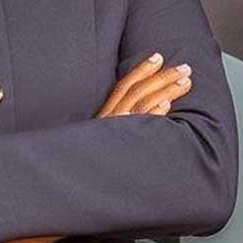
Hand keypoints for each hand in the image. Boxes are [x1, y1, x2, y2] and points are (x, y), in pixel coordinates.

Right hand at [1, 52, 193, 242]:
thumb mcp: (95, 140)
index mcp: (103, 116)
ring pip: (143, 104)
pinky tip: (167, 105)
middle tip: (185, 67)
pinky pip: (137, 128)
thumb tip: (134, 116)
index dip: (141, 69)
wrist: (56, 186)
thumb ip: (112, 127)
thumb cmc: (78, 165)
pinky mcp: (118, 147)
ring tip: (186, 82)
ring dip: (166, 90)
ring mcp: (113, 133)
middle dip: (163, 77)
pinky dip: (153, 114)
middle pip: (138, 91)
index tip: (158, 56)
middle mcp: (108, 121)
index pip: (124, 85)